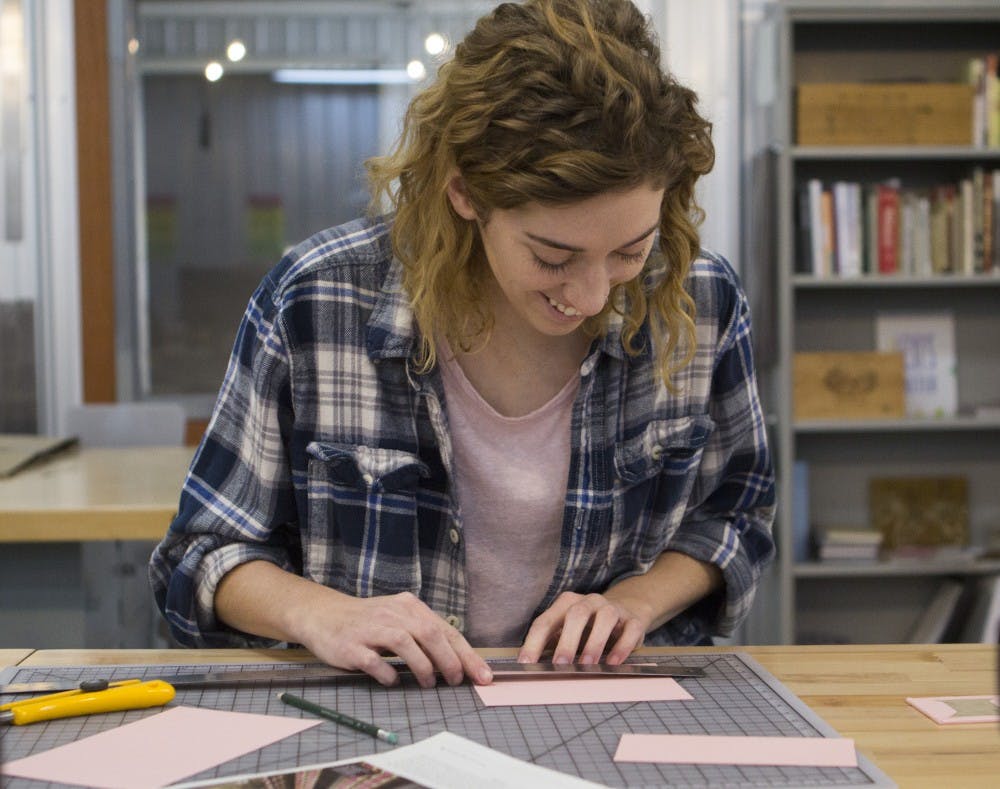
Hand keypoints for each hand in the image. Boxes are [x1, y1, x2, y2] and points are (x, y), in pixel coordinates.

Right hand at [297, 590, 493, 688]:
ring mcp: (371, 628)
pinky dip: (388, 673)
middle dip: (450, 660)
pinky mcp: (351, 645)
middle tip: (457, 681)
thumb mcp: (398, 618)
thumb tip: (456, 660)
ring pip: (405, 643)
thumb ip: (423, 633)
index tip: (483, 675)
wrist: (322, 615)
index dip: (467, 654)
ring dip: (423, 666)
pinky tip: (395, 682)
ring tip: (430, 684)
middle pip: (429, 633)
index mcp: (408, 607)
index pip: (445, 630)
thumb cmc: (367, 621)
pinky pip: (374, 661)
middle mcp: (392, 613)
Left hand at [517, 591, 646, 665]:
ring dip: (594, 642)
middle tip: (559, 664)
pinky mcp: (633, 620)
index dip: (534, 642)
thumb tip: (532, 669)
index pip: (546, 621)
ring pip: (604, 618)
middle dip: (566, 641)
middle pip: (576, 615)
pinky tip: (613, 662)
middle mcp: (588, 601)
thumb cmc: (588, 628)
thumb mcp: (568, 633)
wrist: (625, 612)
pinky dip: (622, 646)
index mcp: (566, 604)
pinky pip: (629, 630)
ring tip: (587, 665)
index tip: (526, 663)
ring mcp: (612, 608)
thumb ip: (552, 646)